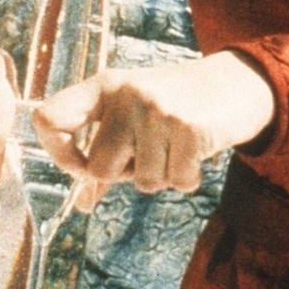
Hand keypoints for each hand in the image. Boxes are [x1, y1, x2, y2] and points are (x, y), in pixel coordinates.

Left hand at [31, 52, 273, 201]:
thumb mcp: (136, 118)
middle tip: (152, 153)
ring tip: (178, 146)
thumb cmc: (177, 105)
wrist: (239, 83)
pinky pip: (176, 182)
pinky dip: (188, 178)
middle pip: (99, 168)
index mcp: (105, 86)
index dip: (59, 153)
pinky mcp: (188, 129)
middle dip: (126, 174)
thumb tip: (83, 204)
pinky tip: (197, 153)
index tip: (81, 165)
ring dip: (163, 176)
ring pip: (142, 182)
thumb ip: (107, 155)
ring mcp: (158, 110)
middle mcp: (127, 93)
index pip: (50, 119)